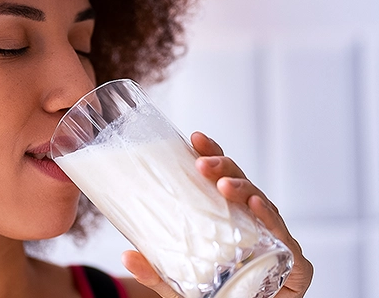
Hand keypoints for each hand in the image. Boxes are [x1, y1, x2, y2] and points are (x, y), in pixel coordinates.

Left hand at [121, 132, 312, 297]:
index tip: (195, 139)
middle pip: (242, 184)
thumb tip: (126, 255)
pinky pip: (283, 238)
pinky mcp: (294, 265)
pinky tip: (255, 204)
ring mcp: (275, 241)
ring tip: (224, 185)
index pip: (221, 180)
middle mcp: (254, 225)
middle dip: (224, 168)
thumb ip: (155, 271)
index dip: (212, 156)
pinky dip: (271, 220)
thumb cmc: (215, 297)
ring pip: (262, 204)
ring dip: (242, 189)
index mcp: (229, 219)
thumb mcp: (177, 284)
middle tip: (202, 164)